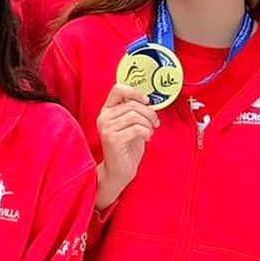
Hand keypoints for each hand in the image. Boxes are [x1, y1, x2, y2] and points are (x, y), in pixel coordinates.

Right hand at [94, 82, 155, 210]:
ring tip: (150, 132)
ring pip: (135, 115)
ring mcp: (107, 128)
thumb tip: (150, 100)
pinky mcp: (112, 139)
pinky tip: (147, 138)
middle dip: (149, 113)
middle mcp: (104, 117)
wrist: (119, 171)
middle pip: (132, 104)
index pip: (118, 89)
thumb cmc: (127, 148)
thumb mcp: (131, 124)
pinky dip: (146, 132)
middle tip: (155, 123)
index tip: (147, 101)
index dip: (135, 92)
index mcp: (107, 111)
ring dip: (148, 124)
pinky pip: (136, 128)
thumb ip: (135, 111)